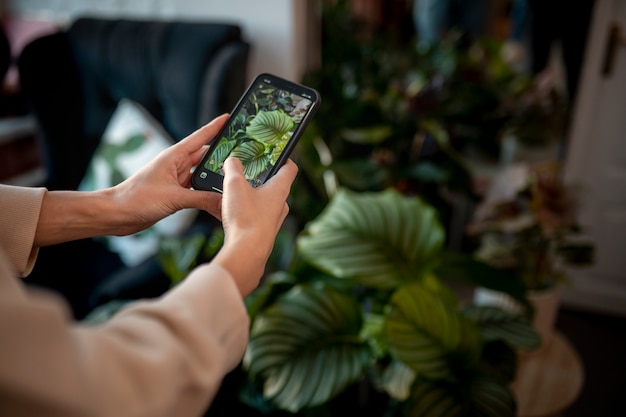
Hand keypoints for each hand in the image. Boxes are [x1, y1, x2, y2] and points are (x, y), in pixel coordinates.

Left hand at [110, 115, 228, 235]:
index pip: (201, 137)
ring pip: (202, 175)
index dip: (215, 127)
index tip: (229, 117)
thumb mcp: (173, 198)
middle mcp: (177, 165)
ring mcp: (176, 180)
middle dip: (222, 157)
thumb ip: (202, 199)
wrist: (117, 215)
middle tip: (243, 157)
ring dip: (215, 179)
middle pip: (206, 157)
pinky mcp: (175, 194)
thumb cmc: (137, 198)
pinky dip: (207, 195)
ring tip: (234, 181)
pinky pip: (197, 192)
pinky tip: (218, 200)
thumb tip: (225, 201)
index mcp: (174, 156)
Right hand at [213, 157, 297, 295]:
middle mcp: (280, 205)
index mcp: (280, 189)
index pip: (290, 168)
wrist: (246, 253)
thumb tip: (232, 160)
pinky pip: (253, 217)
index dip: (284, 158)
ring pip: (262, 202)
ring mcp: (272, 220)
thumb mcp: (235, 185)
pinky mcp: (262, 233)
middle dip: (260, 178)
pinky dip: (242, 211)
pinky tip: (226, 212)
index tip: (275, 153)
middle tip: (246, 172)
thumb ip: (232, 168)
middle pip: (274, 185)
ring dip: (249, 196)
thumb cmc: (246, 218)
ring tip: (231, 192)